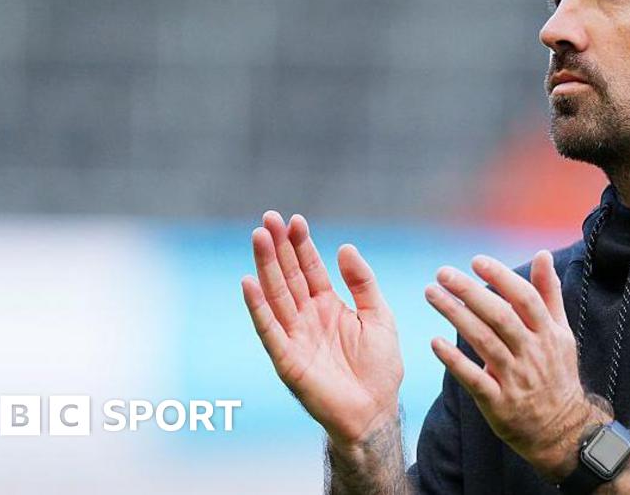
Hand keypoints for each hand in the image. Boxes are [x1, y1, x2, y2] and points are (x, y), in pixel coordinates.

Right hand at [241, 211, 403, 446]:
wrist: (376, 411)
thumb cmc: (379, 367)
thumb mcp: (378, 316)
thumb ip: (363, 283)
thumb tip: (345, 247)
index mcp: (328, 306)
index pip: (310, 269)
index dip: (301, 245)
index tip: (294, 220)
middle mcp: (307, 317)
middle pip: (288, 276)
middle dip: (279, 247)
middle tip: (268, 218)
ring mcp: (295, 337)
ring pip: (276, 295)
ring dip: (265, 266)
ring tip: (259, 237)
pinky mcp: (287, 359)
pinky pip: (269, 330)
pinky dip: (258, 308)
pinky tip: (249, 283)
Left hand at [424, 250, 605, 481]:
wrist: (561, 429)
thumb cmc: (556, 373)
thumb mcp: (561, 333)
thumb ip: (548, 293)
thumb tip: (542, 255)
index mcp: (547, 333)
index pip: (524, 298)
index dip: (501, 277)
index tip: (476, 261)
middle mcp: (532, 353)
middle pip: (500, 316)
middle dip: (470, 292)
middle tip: (443, 273)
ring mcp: (515, 378)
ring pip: (484, 341)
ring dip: (455, 315)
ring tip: (431, 294)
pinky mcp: (498, 402)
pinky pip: (473, 378)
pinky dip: (454, 360)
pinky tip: (435, 342)